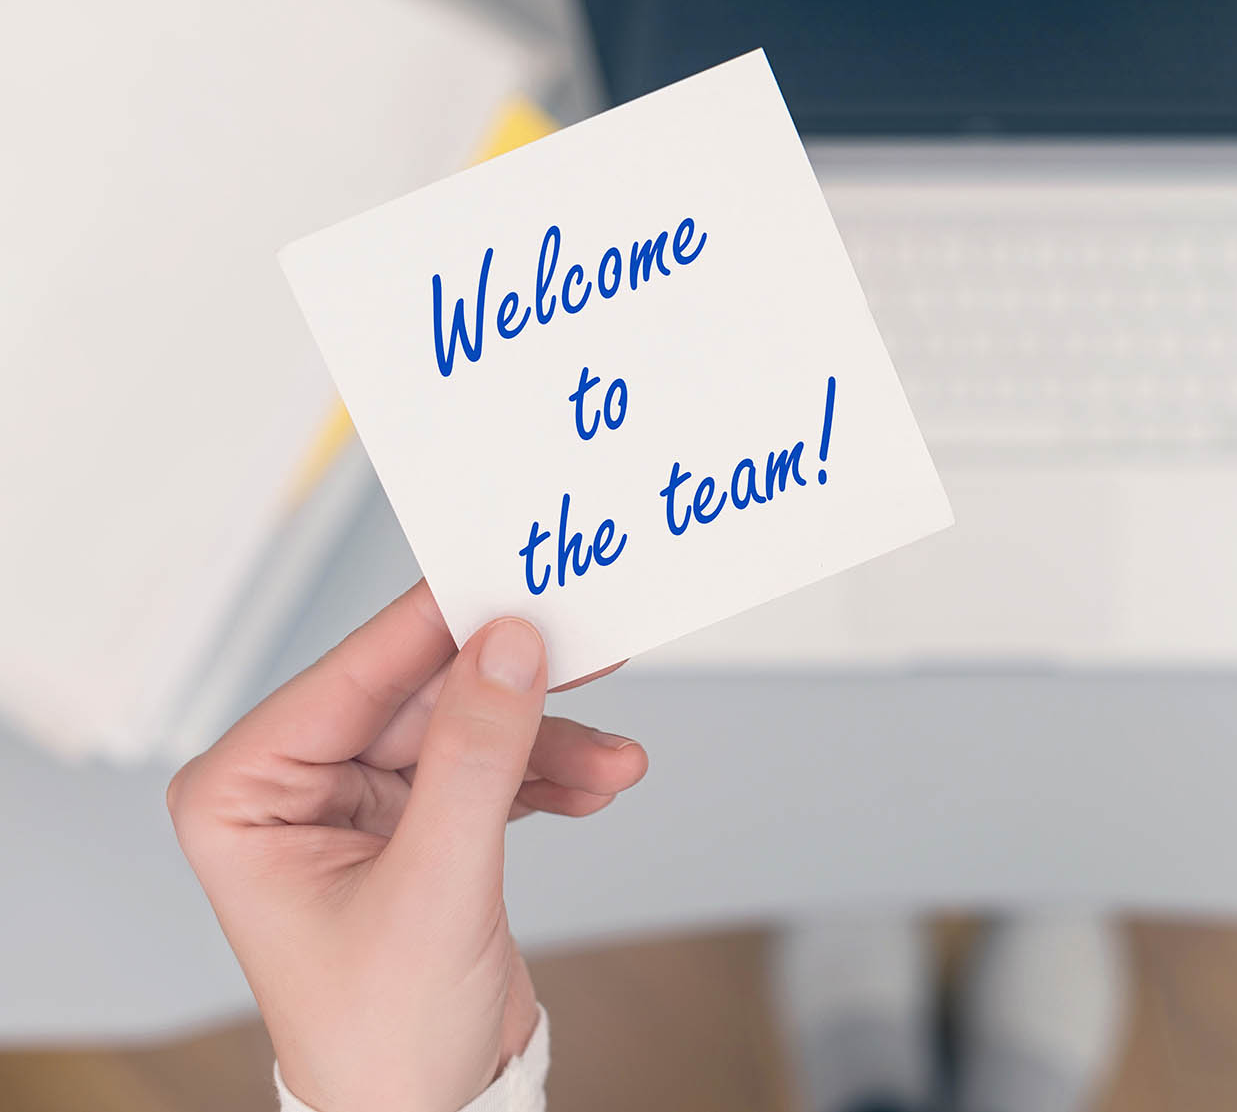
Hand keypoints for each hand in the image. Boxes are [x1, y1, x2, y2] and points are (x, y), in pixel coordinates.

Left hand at [168, 581, 646, 1111]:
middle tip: (592, 648)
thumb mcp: (434, 887)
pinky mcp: (419, 828)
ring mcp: (358, 806)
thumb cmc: (382, 1037)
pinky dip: (549, 776)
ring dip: (548, 742)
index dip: (442, 625)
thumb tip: (510, 645)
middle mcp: (293, 788)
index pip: (354, 675)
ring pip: (469, 728)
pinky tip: (598, 784)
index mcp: (243, 793)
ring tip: (613, 760)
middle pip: (423, 693)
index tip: (516, 580)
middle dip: (516, 692)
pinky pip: (491, 769)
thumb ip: (474, 756)